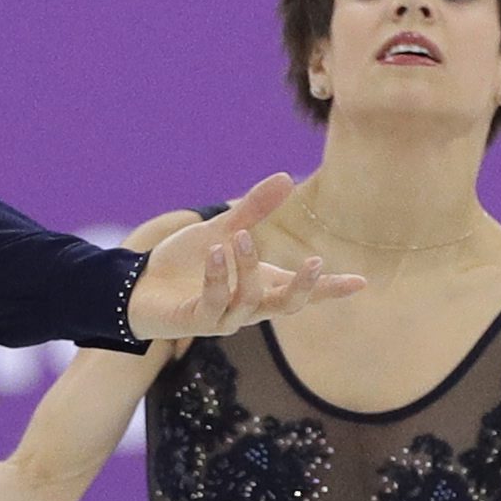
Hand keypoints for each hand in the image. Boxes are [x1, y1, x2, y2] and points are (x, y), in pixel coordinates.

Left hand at [124, 173, 365, 339]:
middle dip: (304, 287)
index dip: (330, 288)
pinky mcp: (196, 322)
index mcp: (259, 286)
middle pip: (288, 306)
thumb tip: (286, 178)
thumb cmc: (183, 263)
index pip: (302, 291)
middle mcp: (247, 308)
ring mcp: (223, 318)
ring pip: (250, 300)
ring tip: (236, 237)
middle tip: (315, 261)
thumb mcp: (221, 229)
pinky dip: (216, 276)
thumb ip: (252, 211)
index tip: (361, 282)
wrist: (139, 285)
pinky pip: (214, 302)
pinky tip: (214, 252)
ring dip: (246, 267)